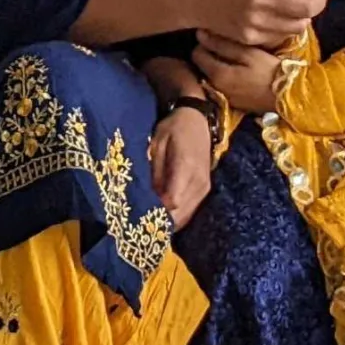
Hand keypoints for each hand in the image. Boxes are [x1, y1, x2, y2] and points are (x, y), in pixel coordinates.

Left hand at [147, 99, 217, 230]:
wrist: (197, 121)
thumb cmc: (173, 129)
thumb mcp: (157, 144)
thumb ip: (155, 172)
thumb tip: (150, 198)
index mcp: (185, 167)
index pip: (173, 202)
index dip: (156, 212)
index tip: (139, 215)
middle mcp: (199, 181)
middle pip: (179, 214)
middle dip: (160, 221)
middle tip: (140, 223)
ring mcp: (205, 187)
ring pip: (185, 216)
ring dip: (168, 220)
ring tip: (149, 220)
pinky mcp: (205, 190)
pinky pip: (190, 211)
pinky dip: (177, 216)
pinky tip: (162, 214)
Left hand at [193, 31, 286, 118]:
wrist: (289, 97)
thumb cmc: (270, 71)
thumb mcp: (249, 54)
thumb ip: (223, 44)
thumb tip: (200, 34)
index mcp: (217, 74)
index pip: (197, 53)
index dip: (204, 42)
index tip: (218, 34)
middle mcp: (215, 88)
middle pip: (203, 65)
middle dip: (210, 53)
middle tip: (228, 42)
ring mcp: (225, 97)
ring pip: (213, 74)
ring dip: (218, 64)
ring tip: (235, 54)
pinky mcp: (235, 102)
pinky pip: (223, 84)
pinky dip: (226, 75)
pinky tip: (240, 70)